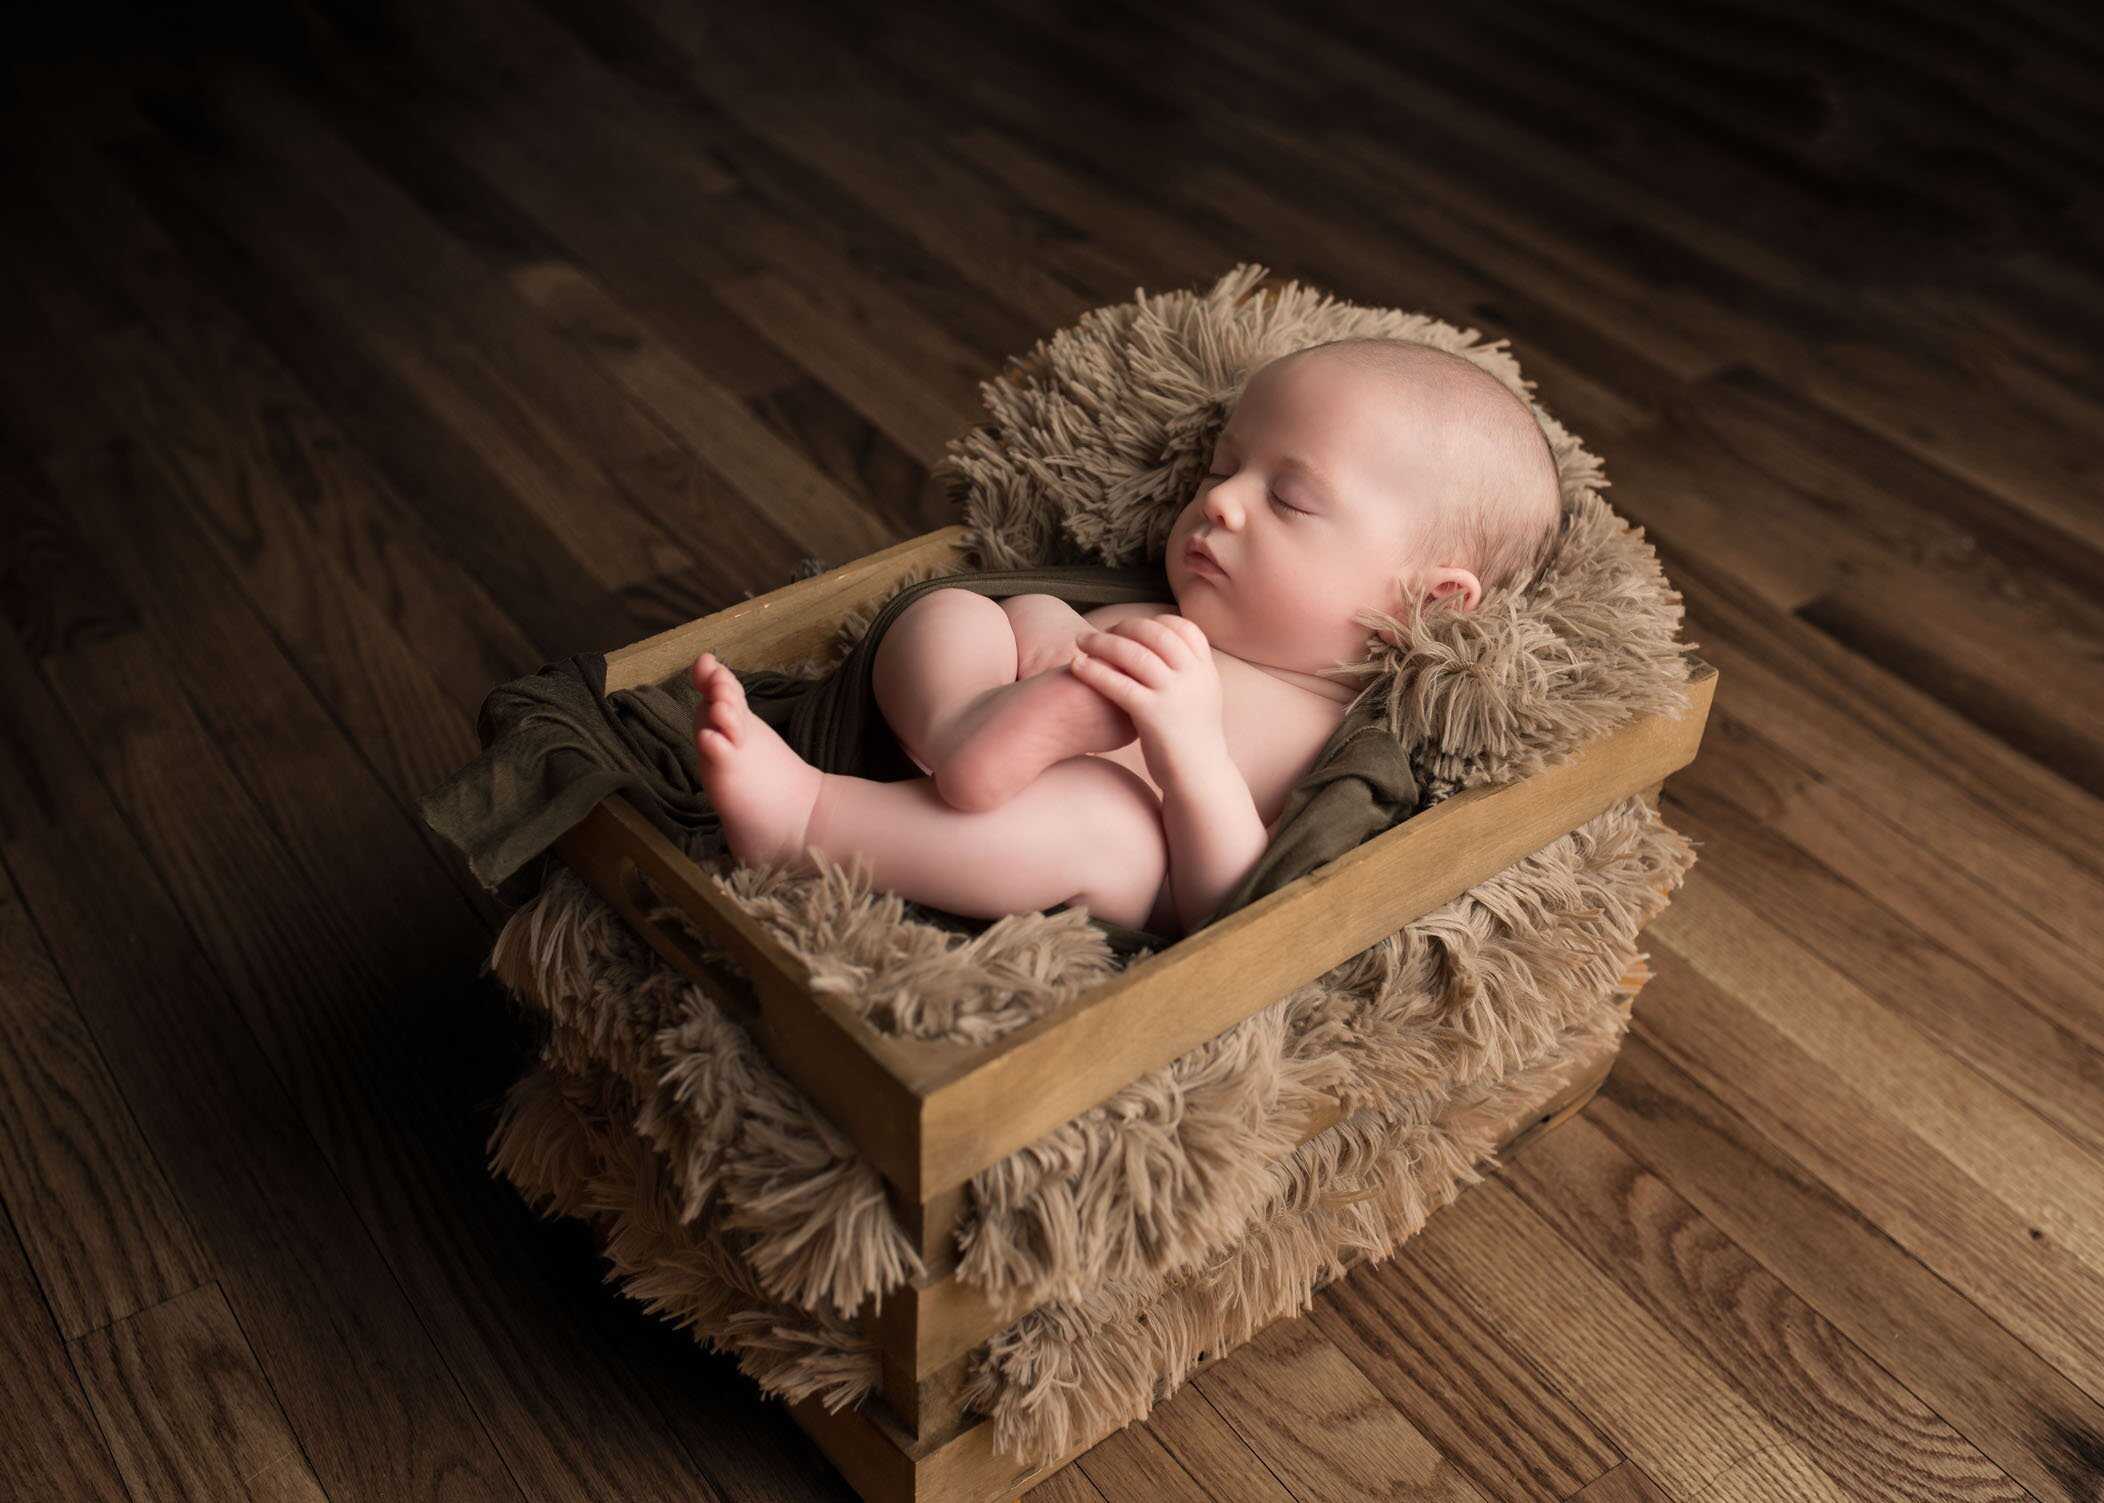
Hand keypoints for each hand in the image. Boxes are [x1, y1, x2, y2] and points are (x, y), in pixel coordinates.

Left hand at [1068, 615, 1226, 787]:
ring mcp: (1174, 694)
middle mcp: (1193, 677)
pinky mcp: (1153, 714)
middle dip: (1123, 627)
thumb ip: (1186, 673)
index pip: (1182, 628)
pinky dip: (1094, 671)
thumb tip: (1162, 648)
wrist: (1200, 779)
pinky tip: (1076, 666)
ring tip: (1080, 641)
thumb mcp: (1200, 698)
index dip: (1152, 622)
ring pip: (1134, 654)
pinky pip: (1118, 683)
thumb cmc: (1192, 741)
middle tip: (1099, 632)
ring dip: (1102, 643)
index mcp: (1205, 670)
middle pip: (1155, 633)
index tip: (1129, 627)